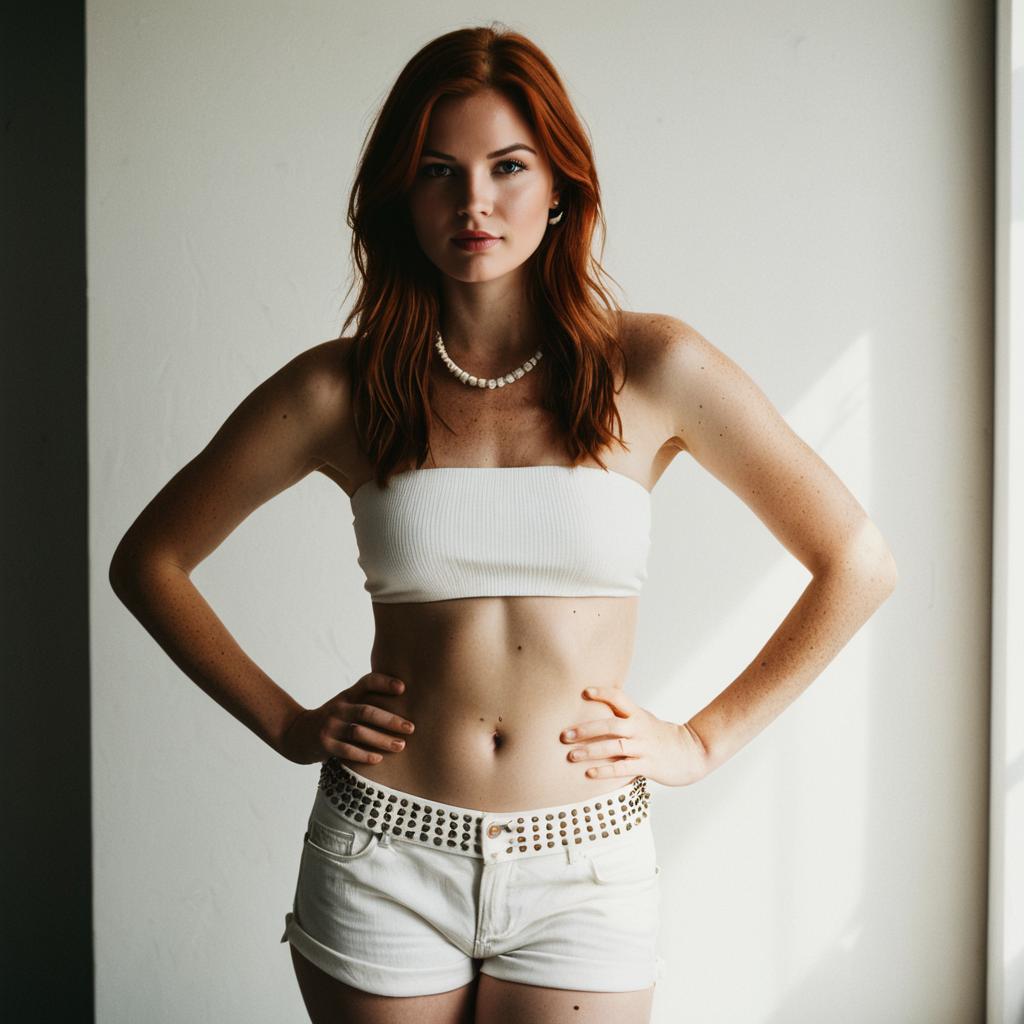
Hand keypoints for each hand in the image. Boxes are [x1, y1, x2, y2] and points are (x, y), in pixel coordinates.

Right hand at [278, 672, 414, 765]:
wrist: (296, 734)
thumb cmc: (331, 719)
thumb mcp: (345, 704)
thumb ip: (366, 700)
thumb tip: (404, 701)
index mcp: (347, 696)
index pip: (366, 682)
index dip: (384, 682)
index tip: (403, 688)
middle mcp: (339, 708)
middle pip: (367, 711)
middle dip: (391, 720)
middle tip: (411, 728)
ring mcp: (330, 726)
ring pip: (359, 732)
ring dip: (381, 739)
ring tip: (400, 745)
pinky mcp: (324, 744)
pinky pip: (346, 750)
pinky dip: (364, 755)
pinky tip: (379, 759)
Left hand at [560, 686, 707, 786]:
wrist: (693, 752)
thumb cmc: (661, 736)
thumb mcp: (644, 719)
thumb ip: (623, 715)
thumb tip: (594, 709)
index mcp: (638, 715)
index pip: (619, 698)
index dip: (602, 693)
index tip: (584, 692)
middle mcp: (640, 729)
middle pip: (611, 725)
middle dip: (586, 730)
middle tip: (564, 735)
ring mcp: (644, 747)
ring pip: (614, 747)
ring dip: (591, 751)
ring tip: (571, 755)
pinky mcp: (648, 766)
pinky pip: (623, 768)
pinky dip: (605, 771)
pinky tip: (590, 773)